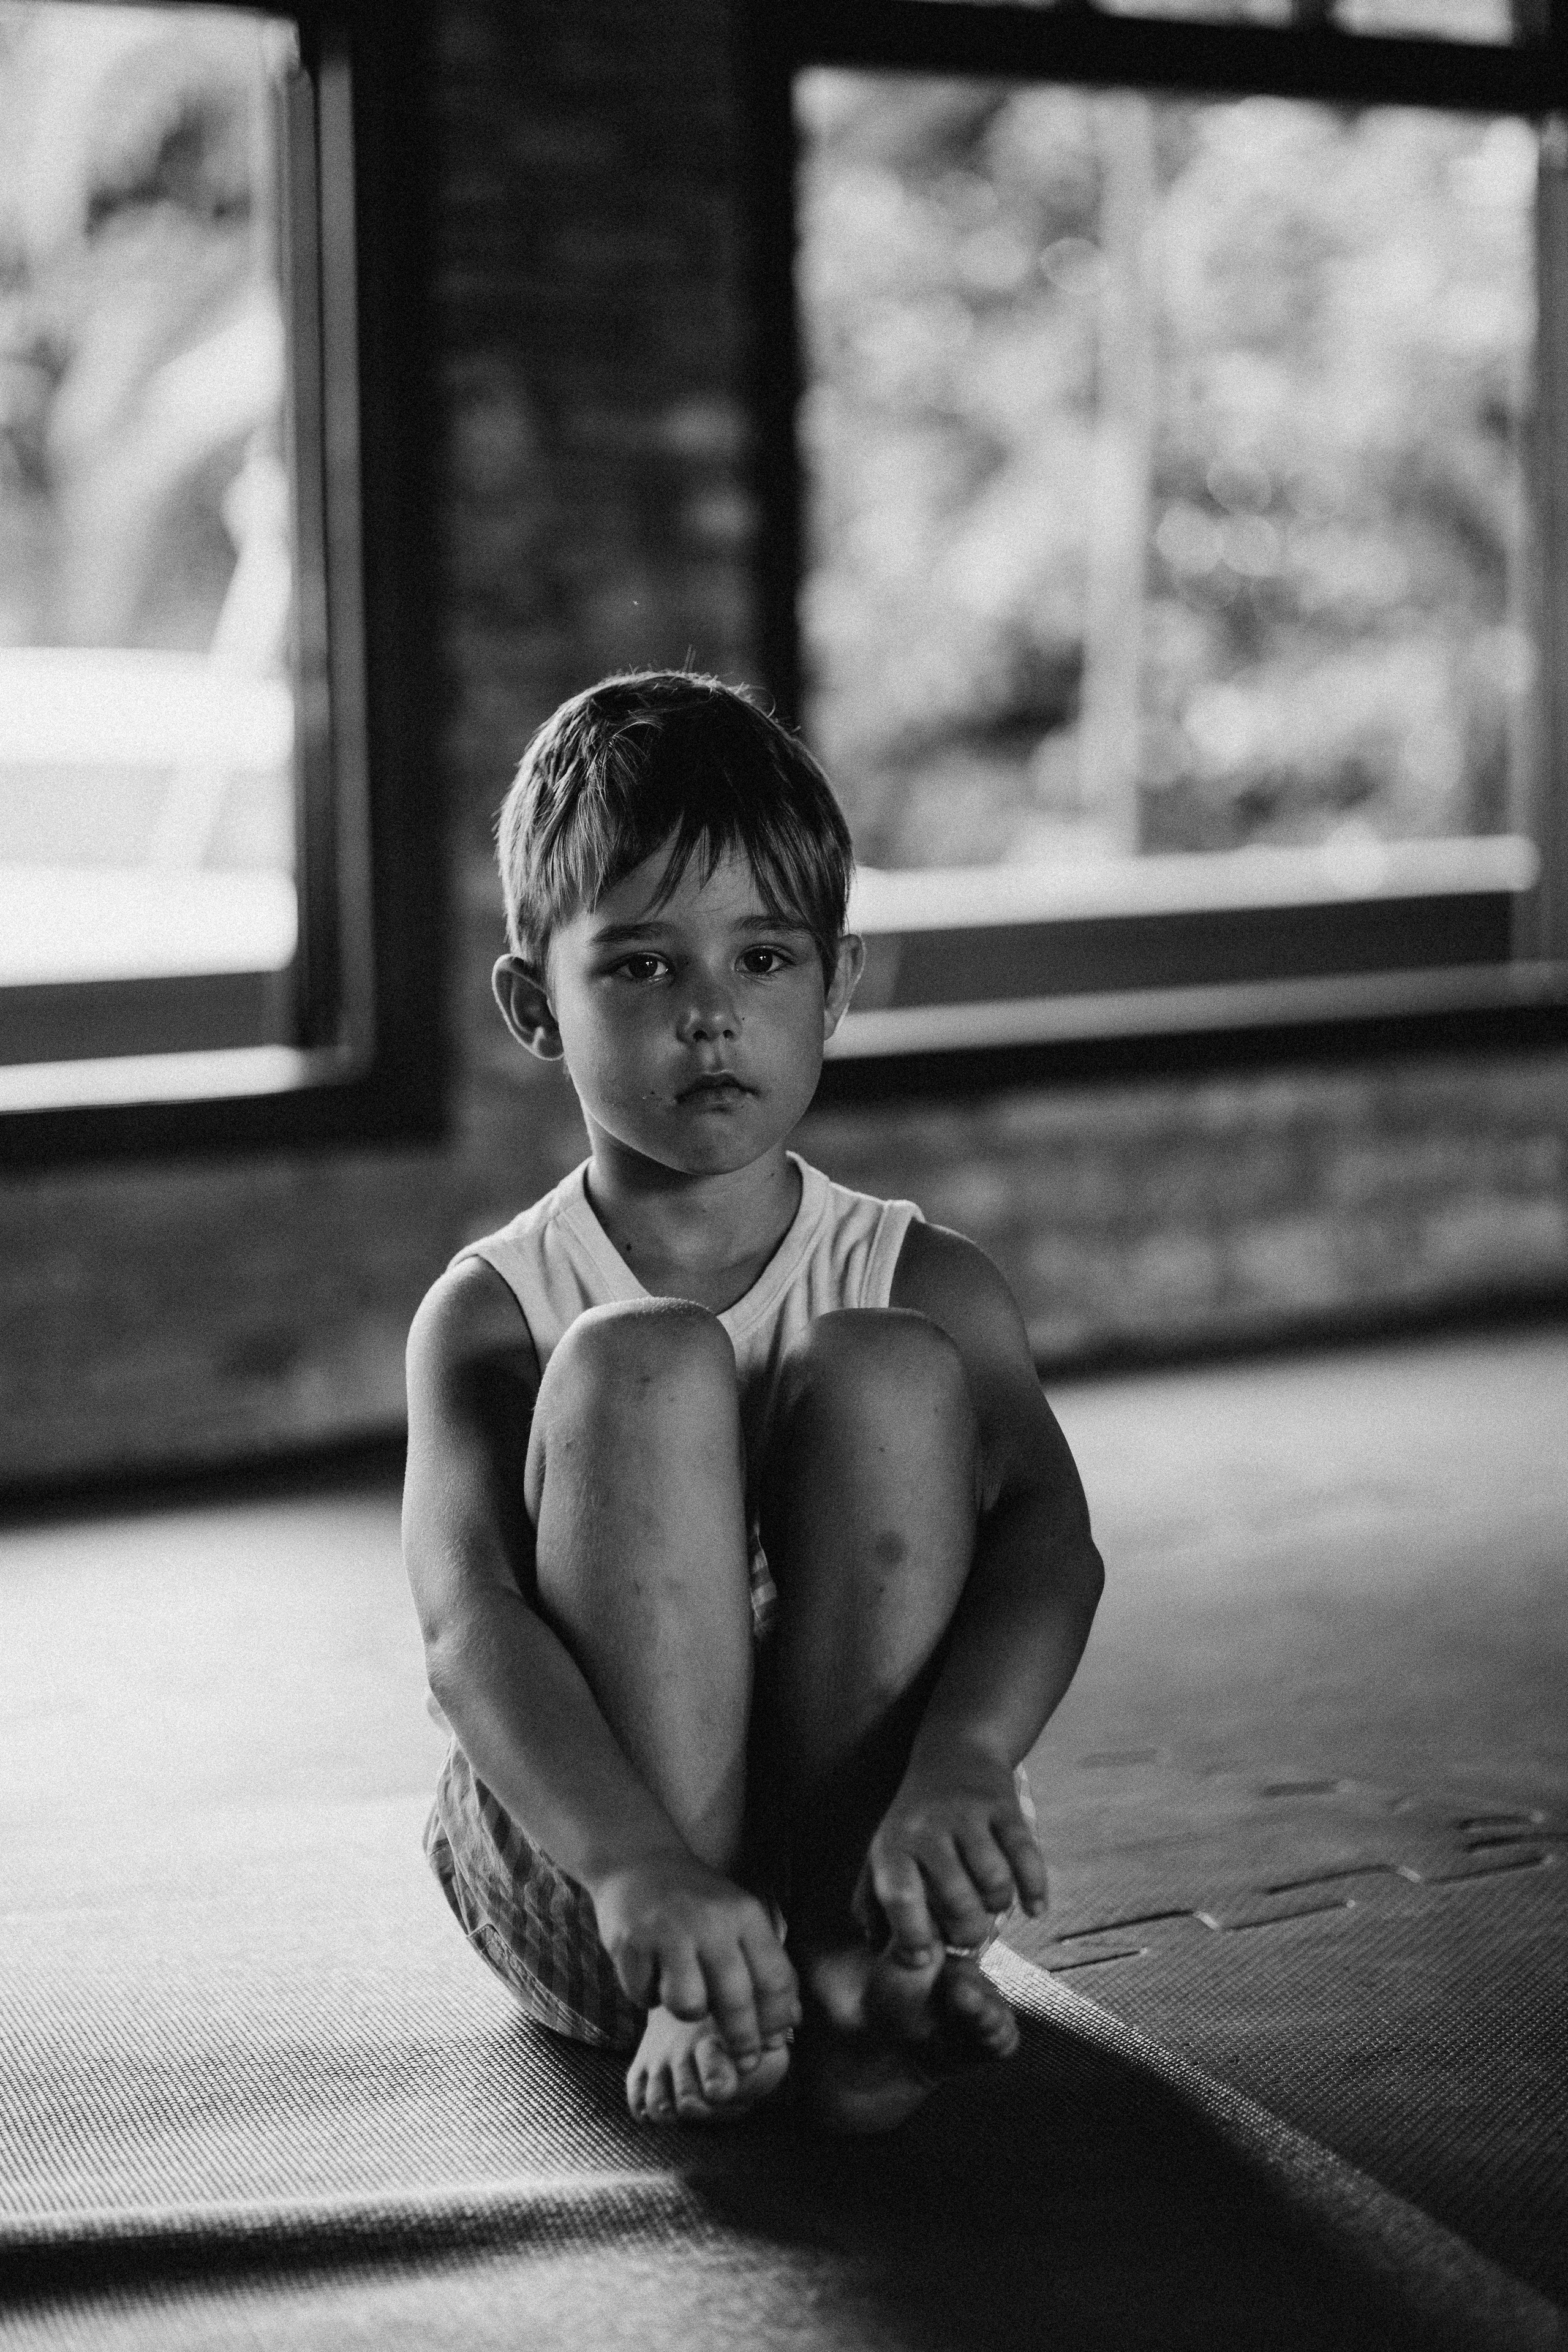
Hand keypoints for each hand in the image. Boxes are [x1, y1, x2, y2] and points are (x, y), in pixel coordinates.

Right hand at [592, 1855, 800, 2069]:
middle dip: (741, 2040)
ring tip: (682, 1990)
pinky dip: (648, 1994)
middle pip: (736, 2001)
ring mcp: (669, 1932)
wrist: (636, 1859)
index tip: (771, 2043)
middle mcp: (710, 1922)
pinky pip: (646, 1998)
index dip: (777, 2020)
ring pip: (689, 2007)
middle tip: (741, 2060)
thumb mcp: (737, 1915)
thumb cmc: (695, 1899)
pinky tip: (650, 1971)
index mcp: (744, 1914)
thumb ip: (763, 1964)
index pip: (775, 1979)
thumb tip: (792, 2023)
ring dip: (686, 2011)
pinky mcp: (632, 1943)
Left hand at [854, 1741, 1046, 1964]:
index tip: (926, 1957)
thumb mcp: (884, 1854)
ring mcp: (968, 1815)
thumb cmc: (915, 1822)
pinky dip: (1034, 1891)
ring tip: (990, 1902)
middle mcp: (927, 1828)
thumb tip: (884, 1953)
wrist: (956, 1752)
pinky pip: (1027, 1859)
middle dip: (968, 1933)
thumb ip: (875, 1905)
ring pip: (995, 1884)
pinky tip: (1034, 1908)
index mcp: (893, 1845)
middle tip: (968, 1930)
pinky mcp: (1004, 1806)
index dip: (914, 1939)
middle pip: (958, 1903)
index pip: (901, 1899)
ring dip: (999, 1906)